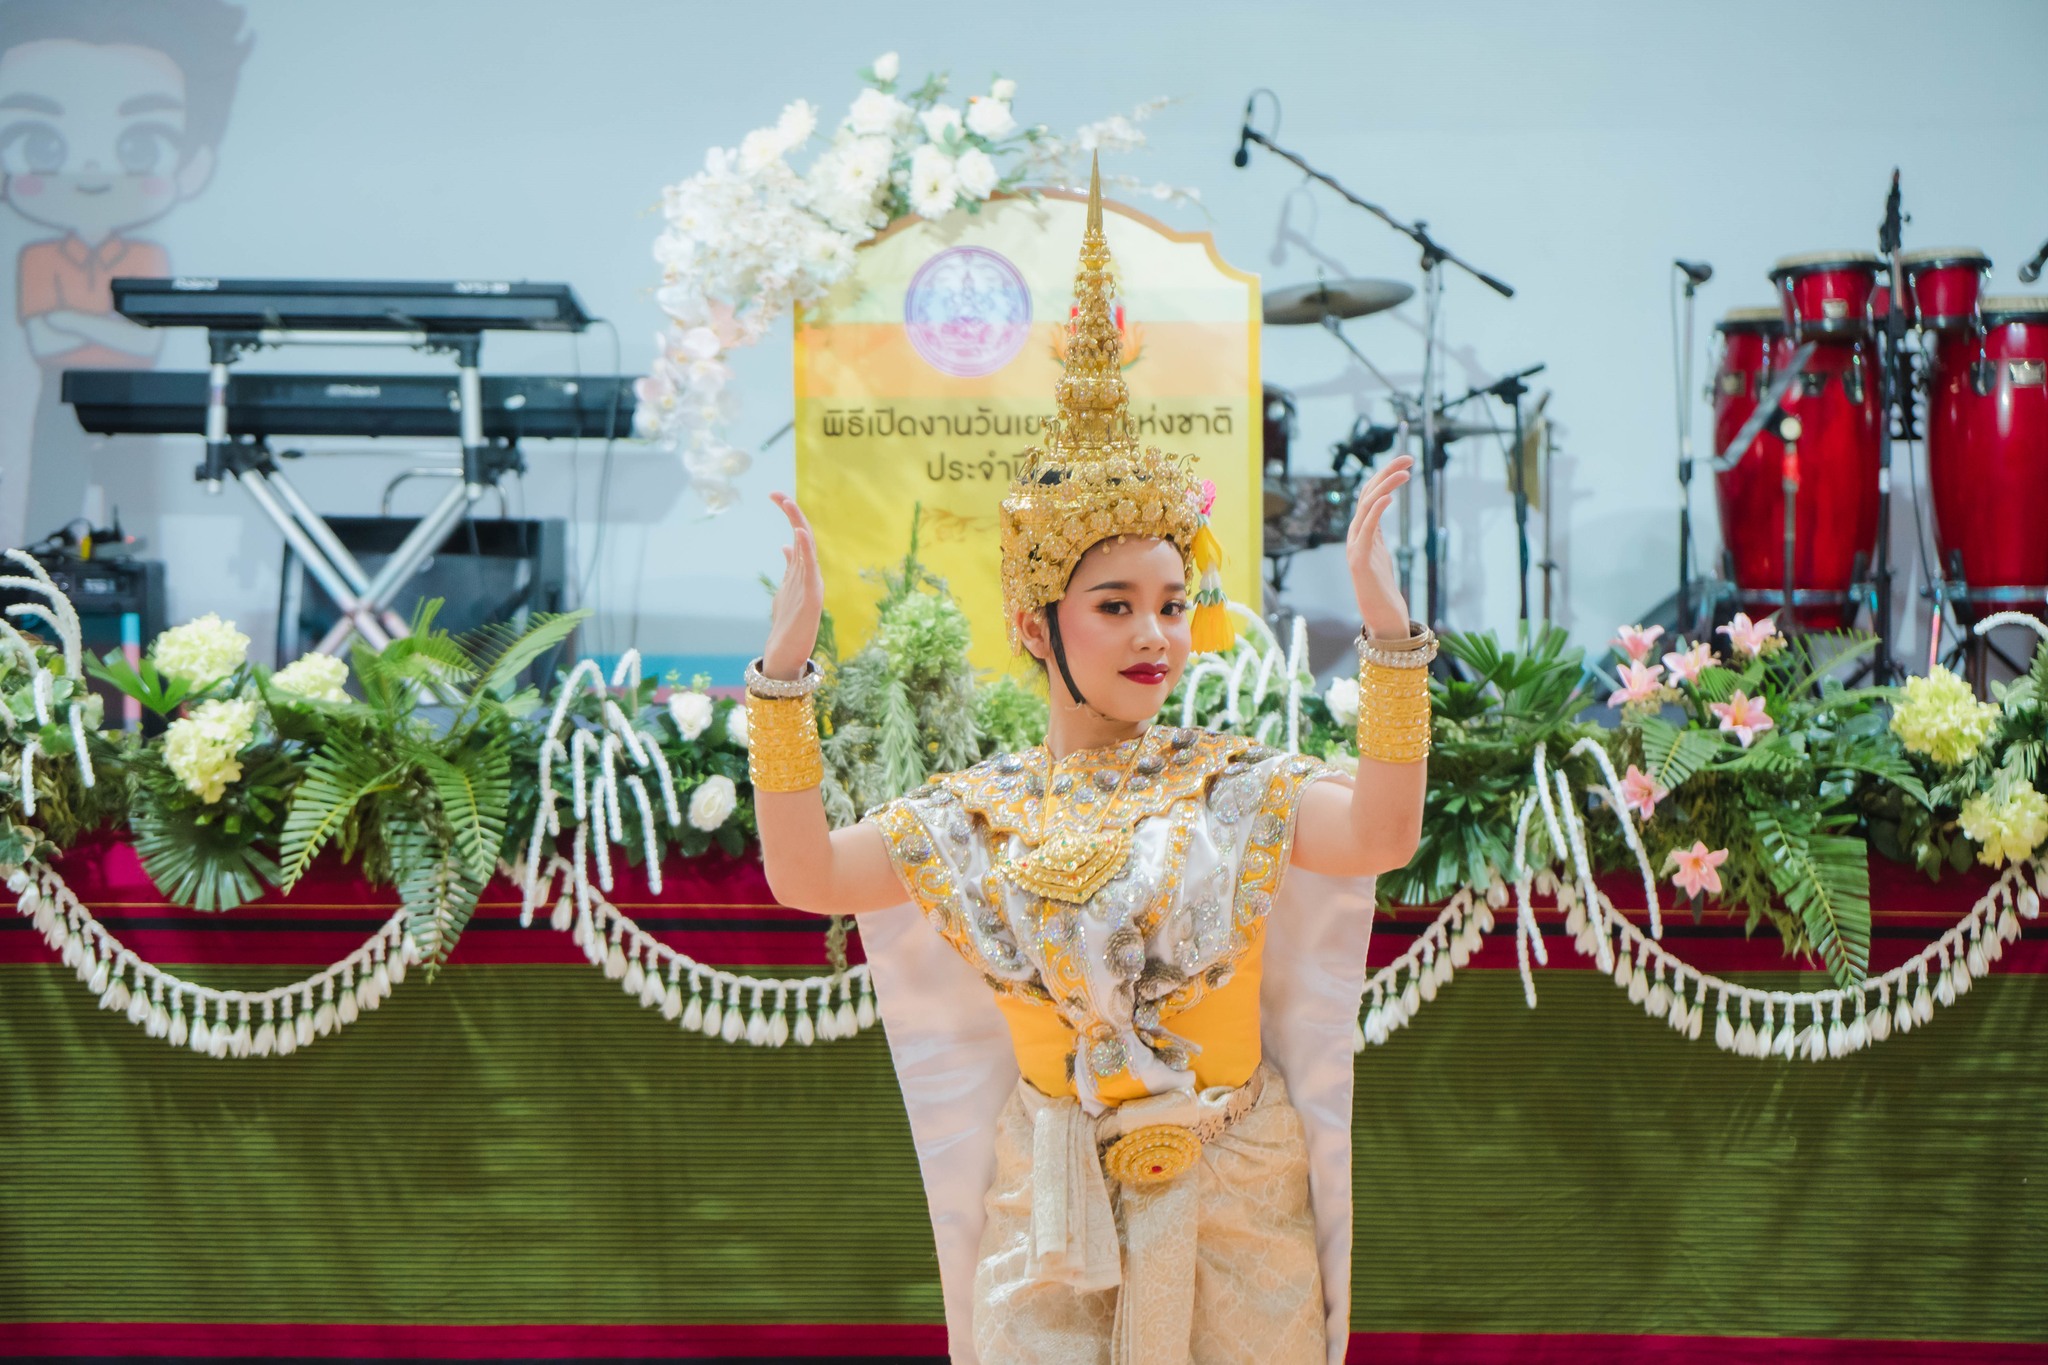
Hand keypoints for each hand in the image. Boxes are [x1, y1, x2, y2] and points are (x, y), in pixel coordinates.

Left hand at [763, 492, 823, 679]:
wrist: (787, 653)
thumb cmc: (789, 623)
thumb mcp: (785, 589)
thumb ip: (788, 568)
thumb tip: (785, 547)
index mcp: (802, 569)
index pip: (797, 534)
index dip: (789, 514)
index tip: (774, 495)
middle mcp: (809, 573)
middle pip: (804, 535)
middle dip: (792, 513)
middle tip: (777, 493)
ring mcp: (812, 584)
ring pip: (808, 547)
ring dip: (798, 524)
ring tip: (788, 504)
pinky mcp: (812, 597)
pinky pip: (810, 569)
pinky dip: (805, 549)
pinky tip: (798, 533)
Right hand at [1346, 454, 1413, 638]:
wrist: (1381, 615)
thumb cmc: (1382, 587)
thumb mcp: (1381, 552)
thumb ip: (1378, 533)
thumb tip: (1381, 513)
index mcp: (1363, 531)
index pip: (1371, 494)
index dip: (1385, 475)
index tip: (1406, 461)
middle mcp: (1355, 534)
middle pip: (1368, 494)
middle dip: (1386, 473)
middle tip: (1408, 458)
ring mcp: (1355, 545)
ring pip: (1367, 507)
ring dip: (1385, 487)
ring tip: (1405, 473)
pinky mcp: (1359, 559)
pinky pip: (1366, 529)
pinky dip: (1376, 511)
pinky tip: (1389, 497)